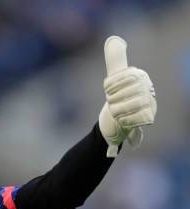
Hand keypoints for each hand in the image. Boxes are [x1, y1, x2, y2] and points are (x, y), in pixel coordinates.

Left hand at [99, 36, 156, 156]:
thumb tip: (113, 40)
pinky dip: (125, 120)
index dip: (110, 86)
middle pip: (124, 94)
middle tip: (111, 103)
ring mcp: (149, 100)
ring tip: (114, 112)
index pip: (120, 78)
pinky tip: (121, 119)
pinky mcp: (149, 114)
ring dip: (118, 111)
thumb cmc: (123, 91)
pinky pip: (135, 118)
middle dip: (113, 100)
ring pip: (130, 106)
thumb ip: (116, 59)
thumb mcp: (118, 75)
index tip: (107, 91)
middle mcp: (145, 86)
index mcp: (137, 75)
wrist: (132, 112)